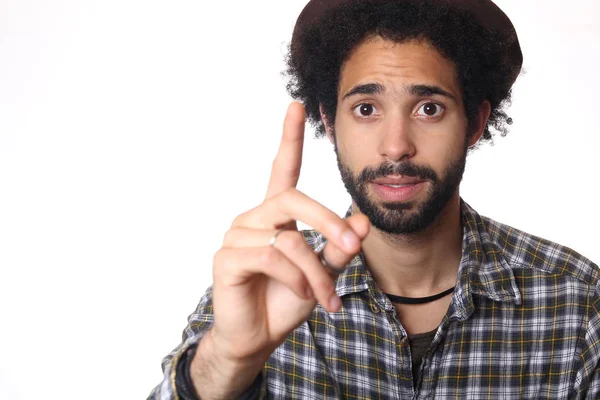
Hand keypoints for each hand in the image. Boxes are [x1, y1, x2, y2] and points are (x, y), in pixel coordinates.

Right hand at [207, 102, 369, 366]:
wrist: (259, 338)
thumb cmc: (287, 301)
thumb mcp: (323, 272)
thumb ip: (340, 246)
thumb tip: (364, 221)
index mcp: (275, 216)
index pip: (281, 169)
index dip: (289, 138)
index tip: (297, 105)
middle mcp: (253, 218)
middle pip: (293, 198)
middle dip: (329, 221)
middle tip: (354, 245)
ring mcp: (236, 235)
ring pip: (289, 238)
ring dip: (316, 271)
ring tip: (325, 297)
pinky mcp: (227, 257)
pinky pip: (271, 256)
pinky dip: (297, 278)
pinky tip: (304, 296)